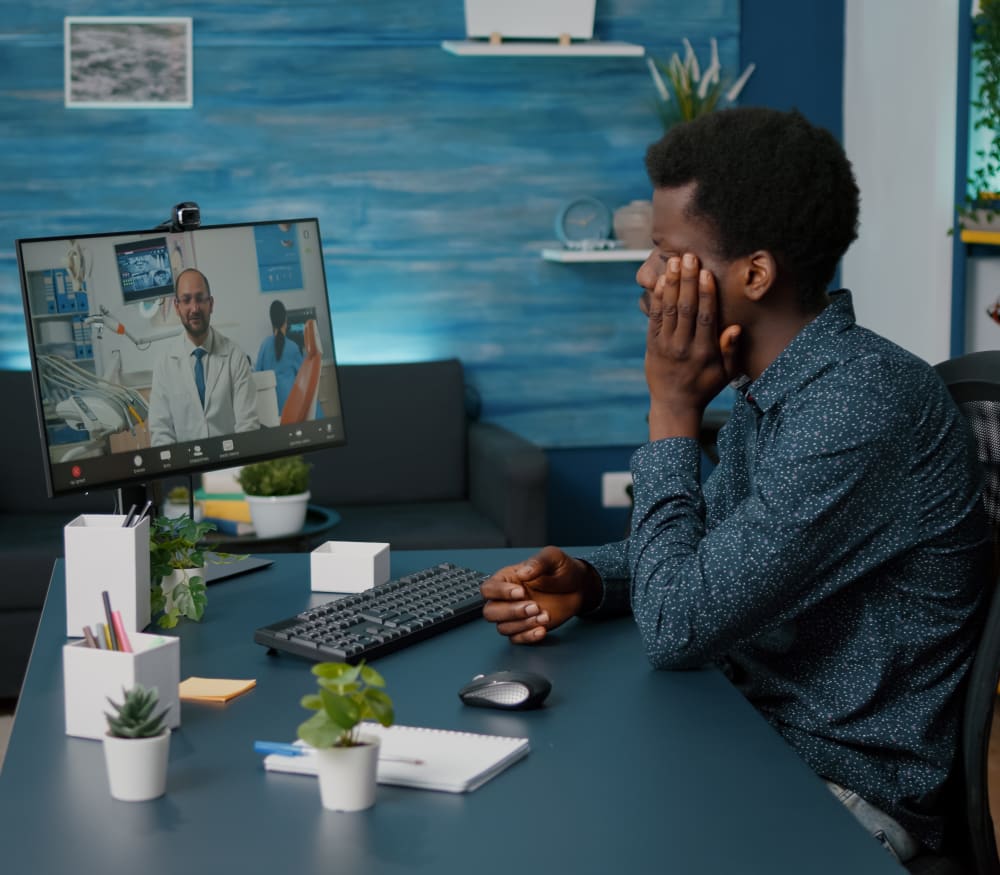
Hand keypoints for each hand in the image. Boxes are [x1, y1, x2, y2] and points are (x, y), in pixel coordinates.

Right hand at [480, 546, 600, 643]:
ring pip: (503, 627)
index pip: (489, 589)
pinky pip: (516, 639)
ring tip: (545, 616)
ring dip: (523, 625)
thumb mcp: (553, 558)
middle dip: (511, 612)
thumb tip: (523, 572)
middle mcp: (507, 598)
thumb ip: (538, 562)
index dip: (500, 592)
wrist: (579, 588)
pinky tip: (542, 629)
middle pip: (490, 612)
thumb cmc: (562, 570)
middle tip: (534, 607)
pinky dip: (528, 637)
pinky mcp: (526, 628)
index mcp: (507, 579)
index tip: (521, 592)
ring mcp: (515, 616)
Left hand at [644, 252, 740, 439]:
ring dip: (671, 284)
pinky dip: (657, 299)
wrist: (674, 404)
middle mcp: (684, 346)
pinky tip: (660, 282)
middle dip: (687, 281)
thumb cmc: (706, 386)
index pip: (705, 318)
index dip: (705, 294)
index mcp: (704, 351)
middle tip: (689, 257)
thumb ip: (732, 351)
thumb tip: (735, 328)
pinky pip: (654, 318)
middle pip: (685, 308)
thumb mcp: (726, 374)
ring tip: (674, 262)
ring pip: (668, 310)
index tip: (706, 273)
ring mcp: (665, 345)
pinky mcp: (652, 345)